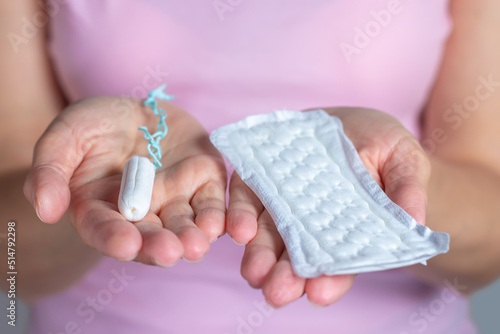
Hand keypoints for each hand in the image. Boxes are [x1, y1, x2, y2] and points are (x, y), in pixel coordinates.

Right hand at [24, 97, 226, 265]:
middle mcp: (141, 214)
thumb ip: (49, 172)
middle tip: (169, 252)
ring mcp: (174, 200)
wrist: (136, 112)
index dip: (113, 238)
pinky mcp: (203, 184)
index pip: (104, 230)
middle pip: (149, 236)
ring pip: (184, 225)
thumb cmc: (95, 126)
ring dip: (192, 237)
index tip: (125, 244)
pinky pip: (212, 203)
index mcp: (101, 209)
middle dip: (159, 245)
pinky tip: (221, 225)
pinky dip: (217, 216)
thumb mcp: (65, 138)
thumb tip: (45, 210)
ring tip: (196, 245)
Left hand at [226, 107, 430, 306]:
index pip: (339, 261)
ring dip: (259, 255)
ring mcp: (283, 199)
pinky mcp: (261, 176)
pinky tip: (238, 230)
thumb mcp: (405, 160)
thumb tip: (415, 221)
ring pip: (267, 233)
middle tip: (278, 293)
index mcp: (347, 228)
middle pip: (296, 254)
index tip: (319, 293)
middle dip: (287, 275)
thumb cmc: (383, 147)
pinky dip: (240, 215)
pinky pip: (246, 197)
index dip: (331, 278)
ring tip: (254, 273)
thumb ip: (409, 188)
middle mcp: (310, 221)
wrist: (348, 124)